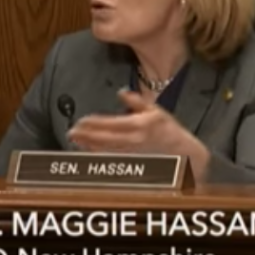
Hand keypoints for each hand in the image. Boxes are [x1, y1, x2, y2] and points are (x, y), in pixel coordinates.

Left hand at [67, 89, 195, 153]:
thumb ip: (136, 101)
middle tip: (71, 132)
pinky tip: (88, 151)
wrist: (183, 152)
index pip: (111, 124)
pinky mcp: (132, 162)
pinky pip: (111, 159)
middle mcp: (134, 140)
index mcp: (139, 125)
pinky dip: (98, 155)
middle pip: (104, 138)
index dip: (94, 123)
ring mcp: (132, 153)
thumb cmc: (168, 129)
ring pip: (105, 150)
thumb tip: (121, 92)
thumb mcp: (155, 110)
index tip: (81, 121)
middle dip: (86, 135)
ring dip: (88, 146)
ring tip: (75, 141)